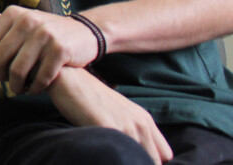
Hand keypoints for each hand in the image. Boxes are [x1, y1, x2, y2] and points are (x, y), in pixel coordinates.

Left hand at [0, 4, 99, 94]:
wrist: (83, 32)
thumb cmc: (42, 30)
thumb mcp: (17, 19)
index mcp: (12, 14)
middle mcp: (27, 21)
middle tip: (4, 82)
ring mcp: (45, 35)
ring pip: (18, 71)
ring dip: (16, 85)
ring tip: (19, 88)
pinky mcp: (61, 50)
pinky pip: (40, 77)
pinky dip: (35, 87)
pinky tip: (35, 88)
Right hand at [49, 67, 171, 163]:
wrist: (67, 77)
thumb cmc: (87, 97)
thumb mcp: (116, 113)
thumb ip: (128, 130)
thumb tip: (130, 152)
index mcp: (145, 120)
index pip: (164, 154)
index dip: (149, 160)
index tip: (132, 160)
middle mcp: (141, 123)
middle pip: (156, 161)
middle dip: (141, 163)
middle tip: (121, 161)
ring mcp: (126, 125)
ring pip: (142, 162)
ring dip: (127, 162)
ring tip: (110, 159)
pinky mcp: (109, 127)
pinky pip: (120, 156)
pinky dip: (111, 160)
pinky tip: (102, 157)